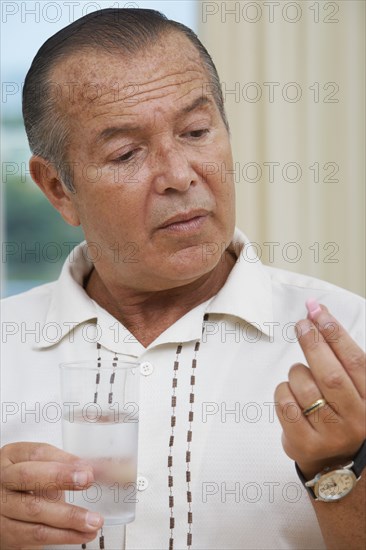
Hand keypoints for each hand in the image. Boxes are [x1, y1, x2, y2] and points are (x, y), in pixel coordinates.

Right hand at [0, 442, 103, 548]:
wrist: (6, 511)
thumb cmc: (26, 485)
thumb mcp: (41, 469)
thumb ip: (63, 467)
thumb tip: (89, 469)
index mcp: (12, 457)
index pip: (37, 453)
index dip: (63, 460)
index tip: (86, 466)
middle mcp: (1, 480)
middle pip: (28, 476)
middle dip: (60, 477)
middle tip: (87, 480)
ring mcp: (0, 506)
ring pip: (34, 510)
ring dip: (69, 516)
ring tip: (93, 519)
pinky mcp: (5, 532)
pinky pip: (36, 534)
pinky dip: (63, 535)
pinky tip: (81, 533)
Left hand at [275, 300, 365, 478]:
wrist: (337, 462)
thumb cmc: (342, 412)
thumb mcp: (353, 386)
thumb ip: (338, 353)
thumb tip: (316, 310)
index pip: (355, 361)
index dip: (335, 333)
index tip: (318, 311)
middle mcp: (356, 419)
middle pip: (330, 375)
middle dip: (313, 343)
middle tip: (301, 325)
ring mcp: (331, 435)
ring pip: (304, 388)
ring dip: (296, 372)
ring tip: (300, 375)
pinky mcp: (305, 445)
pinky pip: (285, 405)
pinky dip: (283, 391)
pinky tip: (291, 394)